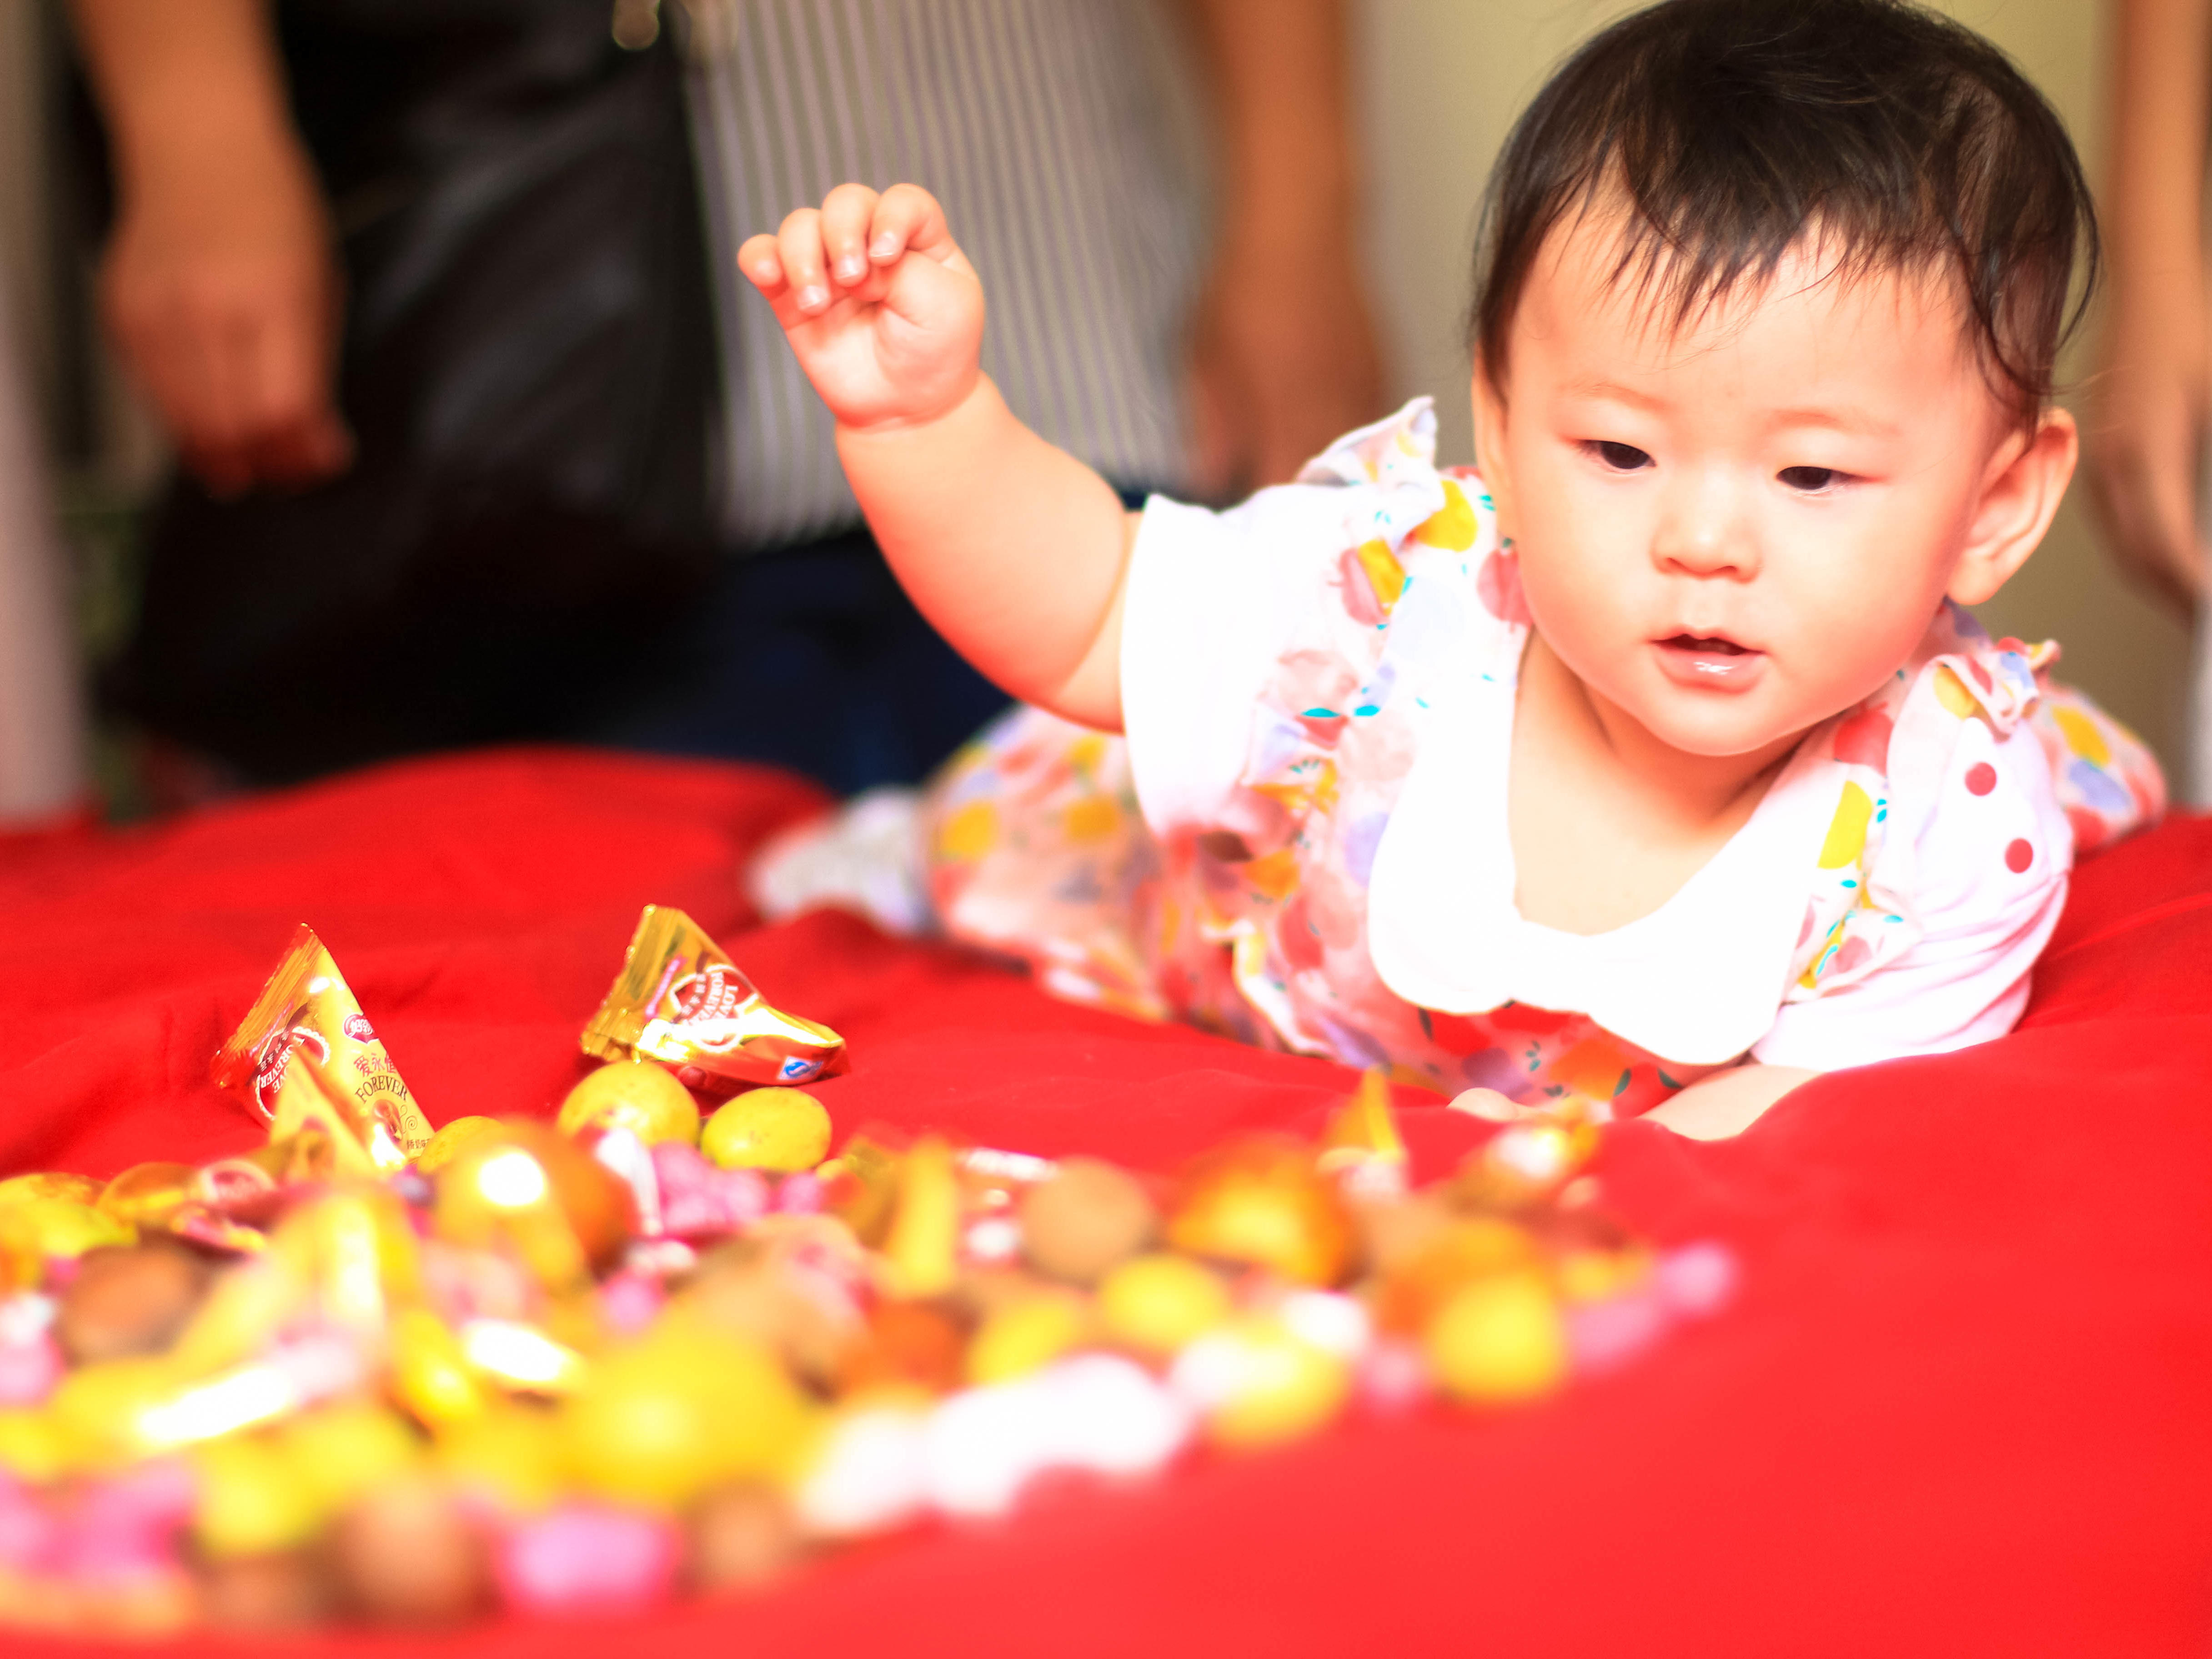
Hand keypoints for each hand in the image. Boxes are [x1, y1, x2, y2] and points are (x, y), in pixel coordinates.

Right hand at [99, 120, 349, 495]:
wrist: (200, 147)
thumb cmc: (272, 211)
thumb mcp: (320, 289)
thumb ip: (315, 374)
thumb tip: (318, 450)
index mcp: (272, 298)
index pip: (281, 410)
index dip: (302, 454)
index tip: (321, 462)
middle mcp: (207, 307)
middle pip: (232, 428)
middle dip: (267, 465)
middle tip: (289, 472)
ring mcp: (156, 312)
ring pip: (187, 424)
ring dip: (225, 457)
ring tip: (255, 459)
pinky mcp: (122, 317)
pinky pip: (155, 396)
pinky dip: (188, 423)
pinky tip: (215, 422)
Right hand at [739, 184, 985, 433]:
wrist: (905, 409)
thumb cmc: (934, 352)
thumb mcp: (943, 304)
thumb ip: (901, 268)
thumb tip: (845, 266)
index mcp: (919, 239)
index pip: (901, 202)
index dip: (890, 217)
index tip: (886, 256)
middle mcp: (871, 243)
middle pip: (846, 203)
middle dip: (842, 234)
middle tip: (852, 279)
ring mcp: (830, 266)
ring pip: (800, 226)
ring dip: (803, 255)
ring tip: (817, 302)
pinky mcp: (793, 296)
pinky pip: (762, 257)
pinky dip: (759, 257)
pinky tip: (768, 274)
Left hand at [1184, 219, 1384, 498]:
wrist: (1298, 229)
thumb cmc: (1241, 296)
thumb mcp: (1206, 366)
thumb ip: (1212, 432)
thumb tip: (1212, 483)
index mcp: (1287, 421)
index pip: (1284, 497)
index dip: (1269, 522)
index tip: (1253, 533)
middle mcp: (1335, 415)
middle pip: (1330, 489)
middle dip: (1308, 510)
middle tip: (1286, 522)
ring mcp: (1366, 394)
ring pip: (1360, 461)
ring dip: (1338, 481)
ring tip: (1315, 496)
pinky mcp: (1382, 371)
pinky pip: (1376, 427)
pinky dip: (1358, 444)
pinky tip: (1338, 445)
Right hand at [2085, 291, 2210, 613]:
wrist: (2149, 290)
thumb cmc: (2194, 332)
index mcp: (2148, 452)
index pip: (2166, 543)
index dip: (2193, 586)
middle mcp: (2115, 468)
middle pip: (2139, 556)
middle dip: (2177, 597)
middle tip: (2206, 626)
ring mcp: (2102, 465)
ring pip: (2123, 546)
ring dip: (2157, 581)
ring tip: (2193, 605)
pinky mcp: (2102, 459)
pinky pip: (2116, 524)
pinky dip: (2142, 554)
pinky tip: (2168, 562)